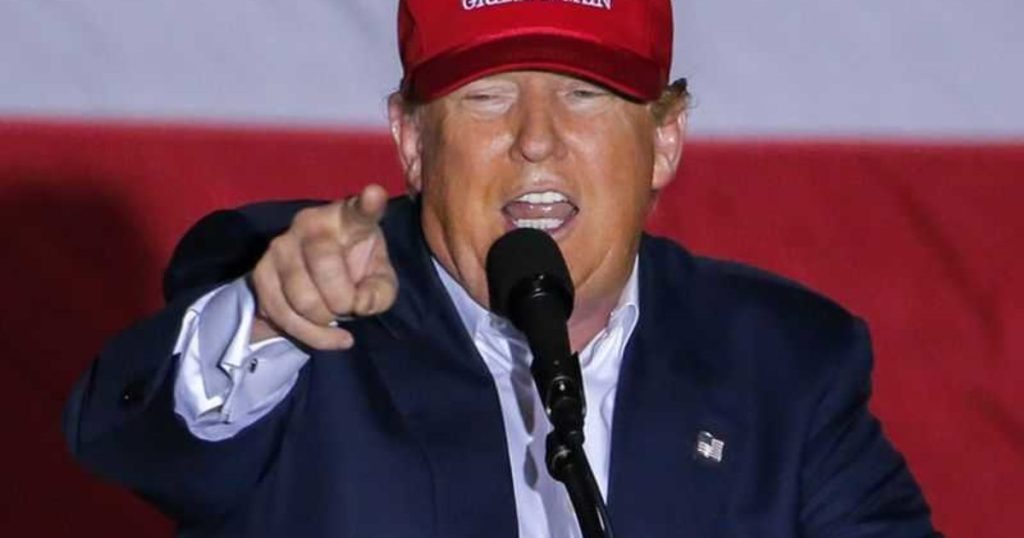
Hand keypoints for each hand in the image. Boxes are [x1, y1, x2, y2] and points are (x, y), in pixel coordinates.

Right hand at [249, 184, 397, 348]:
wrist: (317, 282)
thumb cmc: (357, 272)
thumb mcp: (380, 283)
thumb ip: (380, 293)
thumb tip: (360, 304)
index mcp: (348, 218)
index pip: (359, 210)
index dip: (368, 204)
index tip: (374, 195)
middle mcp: (310, 223)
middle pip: (324, 267)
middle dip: (342, 301)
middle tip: (350, 306)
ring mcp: (281, 245)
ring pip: (300, 297)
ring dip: (323, 321)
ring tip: (335, 318)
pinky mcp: (261, 271)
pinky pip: (281, 313)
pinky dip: (307, 334)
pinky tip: (325, 333)